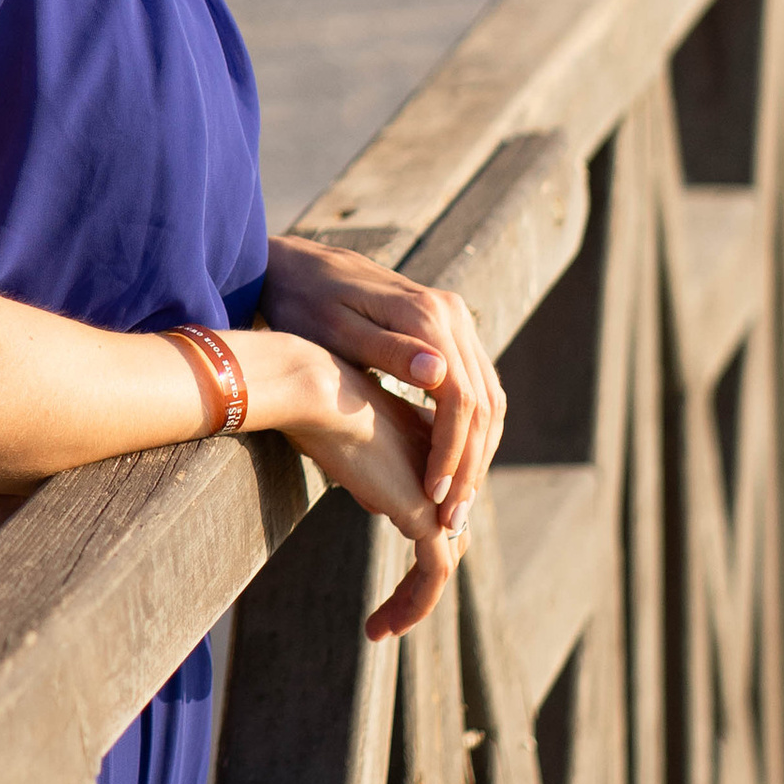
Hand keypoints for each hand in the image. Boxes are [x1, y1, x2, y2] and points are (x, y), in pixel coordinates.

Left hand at [262, 231, 505, 534]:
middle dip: (471, 464)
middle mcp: (451, 314)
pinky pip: (477, 385)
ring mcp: (454, 318)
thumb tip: (439, 373)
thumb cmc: (303, 304)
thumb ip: (388, 352)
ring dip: (478, 451)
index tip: (435, 499)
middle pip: (484, 403)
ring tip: (457, 501)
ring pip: (489, 397)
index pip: (462, 400)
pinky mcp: (448, 327)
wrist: (295, 266)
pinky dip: (472, 429)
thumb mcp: (335, 331)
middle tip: (454, 517)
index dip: (452, 454)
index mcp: (426, 317)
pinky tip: (454, 463)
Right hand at [277, 342, 457, 639]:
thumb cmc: (315, 403)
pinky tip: (378, 627)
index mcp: (428, 447)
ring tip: (379, 630)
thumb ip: (364, 463)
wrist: (317, 392)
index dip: (419, 538)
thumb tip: (370, 497)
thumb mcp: (343, 432)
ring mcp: (438, 496)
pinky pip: (434, 575)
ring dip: (414, 601)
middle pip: (445, 537)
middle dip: (421, 578)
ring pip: (440, 562)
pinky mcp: (428, 518)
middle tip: (393, 611)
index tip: (389, 569)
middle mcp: (440, 473)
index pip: (436, 504)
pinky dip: (414, 604)